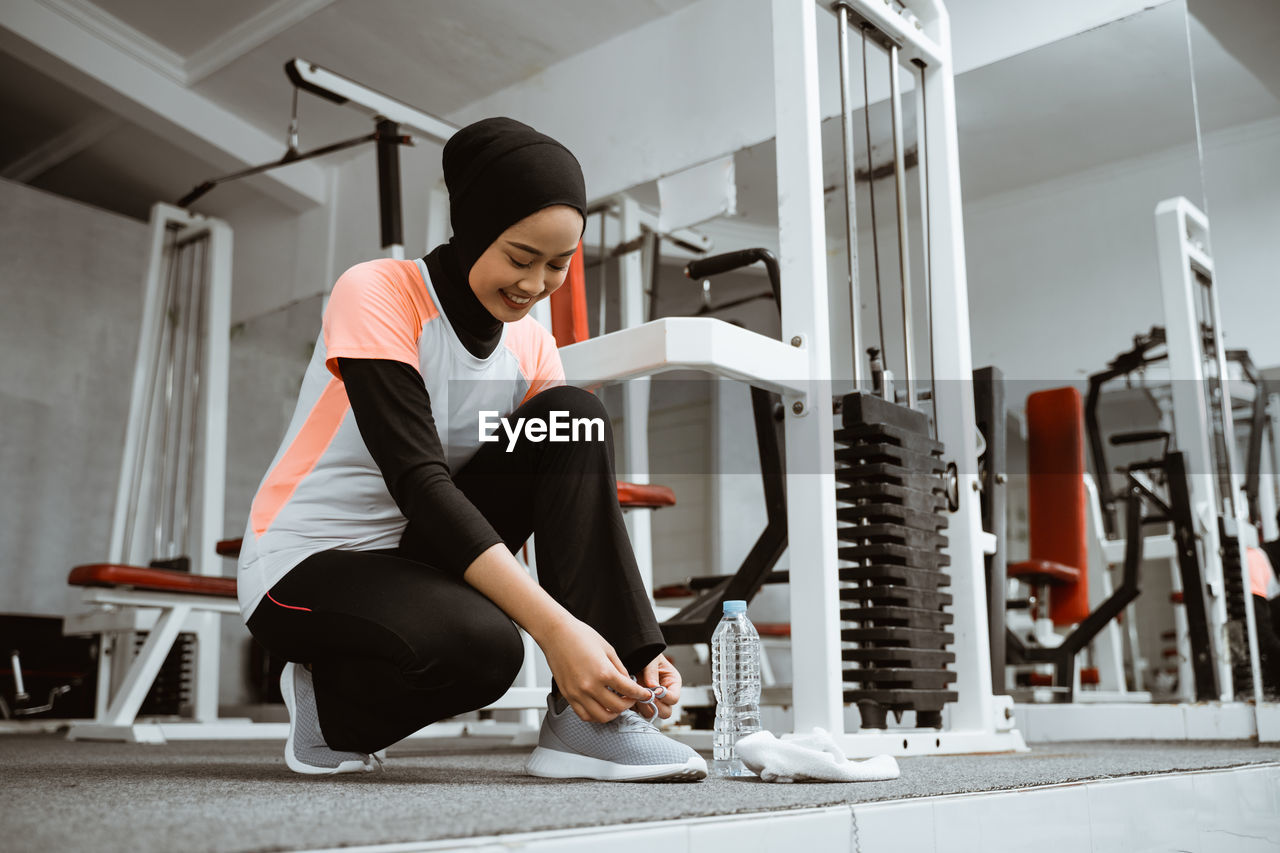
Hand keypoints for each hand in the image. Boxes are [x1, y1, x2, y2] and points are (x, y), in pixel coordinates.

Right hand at [539, 618, 653, 722]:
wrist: (556, 634)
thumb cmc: (580, 636)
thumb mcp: (608, 649)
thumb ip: (620, 669)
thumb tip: (628, 682)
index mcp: (604, 672)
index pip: (629, 691)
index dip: (641, 694)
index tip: (646, 695)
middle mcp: (590, 686)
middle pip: (617, 707)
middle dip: (628, 704)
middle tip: (631, 698)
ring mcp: (577, 693)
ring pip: (601, 716)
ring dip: (613, 714)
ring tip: (617, 705)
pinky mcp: (568, 696)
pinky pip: (584, 715)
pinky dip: (595, 716)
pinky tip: (601, 708)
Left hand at [635, 653, 681, 719]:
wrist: (634, 653)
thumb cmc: (647, 654)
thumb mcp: (652, 659)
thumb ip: (652, 672)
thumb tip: (653, 686)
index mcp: (672, 683)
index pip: (674, 698)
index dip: (665, 698)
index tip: (655, 691)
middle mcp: (664, 694)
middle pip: (665, 712)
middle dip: (655, 706)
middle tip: (645, 696)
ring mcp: (652, 700)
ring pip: (650, 713)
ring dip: (642, 706)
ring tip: (635, 693)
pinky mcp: (640, 702)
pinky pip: (637, 710)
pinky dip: (633, 705)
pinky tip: (629, 694)